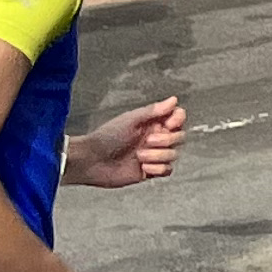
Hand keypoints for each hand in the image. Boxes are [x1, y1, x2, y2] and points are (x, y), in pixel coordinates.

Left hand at [70, 97, 187, 186]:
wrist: (92, 161)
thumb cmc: (105, 138)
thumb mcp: (130, 120)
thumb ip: (153, 111)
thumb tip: (173, 100)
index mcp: (151, 123)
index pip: (178, 118)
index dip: (178, 120)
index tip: (168, 124)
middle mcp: (155, 138)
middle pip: (179, 137)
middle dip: (165, 141)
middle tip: (147, 141)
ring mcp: (154, 155)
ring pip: (174, 154)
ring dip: (157, 156)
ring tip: (139, 156)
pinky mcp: (151, 171)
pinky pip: (167, 170)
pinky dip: (157, 169)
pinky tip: (142, 167)